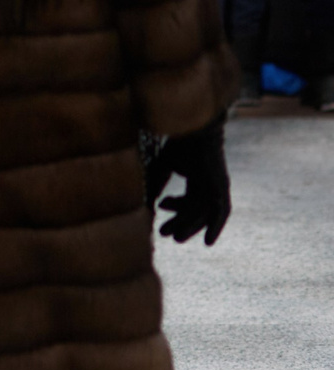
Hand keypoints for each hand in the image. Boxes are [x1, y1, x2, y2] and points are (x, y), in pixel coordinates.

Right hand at [145, 120, 231, 245]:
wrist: (192, 127)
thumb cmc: (177, 142)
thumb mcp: (163, 166)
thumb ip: (157, 184)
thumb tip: (147, 203)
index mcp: (197, 177)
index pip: (188, 199)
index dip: (175, 207)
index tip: (158, 208)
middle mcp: (210, 184)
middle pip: (195, 210)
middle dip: (179, 223)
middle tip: (163, 233)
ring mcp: (217, 186)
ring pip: (204, 214)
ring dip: (190, 228)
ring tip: (174, 238)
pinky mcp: (221, 187)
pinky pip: (221, 213)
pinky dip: (216, 228)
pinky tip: (207, 242)